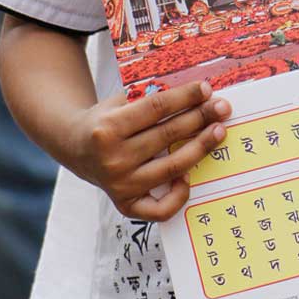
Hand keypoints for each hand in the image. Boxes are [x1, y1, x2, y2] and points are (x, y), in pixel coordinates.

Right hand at [67, 79, 230, 219]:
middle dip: (200, 118)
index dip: (185, 97)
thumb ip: (149, 97)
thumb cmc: (105, 119)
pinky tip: (189, 176)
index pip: (157, 108)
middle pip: (168, 135)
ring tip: (219, 131)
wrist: (76, 148)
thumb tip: (193, 93)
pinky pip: (159, 209)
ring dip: (200, 148)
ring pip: (171, 167)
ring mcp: (120, 185)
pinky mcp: (125, 205)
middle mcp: (113, 158)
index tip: (206, 89)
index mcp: (108, 128)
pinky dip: (178, 196)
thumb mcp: (119, 101)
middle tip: (223, 107)